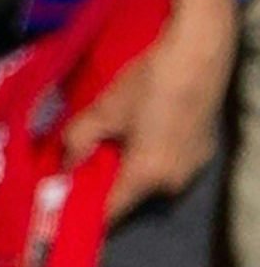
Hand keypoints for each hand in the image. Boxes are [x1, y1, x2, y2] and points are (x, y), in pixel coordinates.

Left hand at [61, 1, 234, 220]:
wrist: (200, 54)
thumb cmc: (149, 84)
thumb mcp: (103, 112)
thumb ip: (77, 145)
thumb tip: (64, 169)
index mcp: (146, 177)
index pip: (110, 213)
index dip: (84, 212)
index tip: (63, 205)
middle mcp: (173, 183)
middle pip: (129, 197)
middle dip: (104, 185)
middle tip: (83, 166)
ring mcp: (192, 169)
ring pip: (148, 181)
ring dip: (128, 170)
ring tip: (112, 145)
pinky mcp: (203, 153)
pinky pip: (167, 166)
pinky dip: (150, 159)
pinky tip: (140, 135)